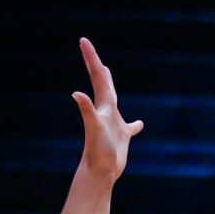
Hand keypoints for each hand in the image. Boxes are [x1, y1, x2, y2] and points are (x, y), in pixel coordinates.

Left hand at [71, 37, 142, 185]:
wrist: (99, 173)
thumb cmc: (97, 151)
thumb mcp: (94, 128)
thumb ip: (86, 110)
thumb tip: (76, 94)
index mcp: (102, 105)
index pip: (97, 76)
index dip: (91, 58)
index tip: (83, 40)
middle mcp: (106, 111)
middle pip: (102, 83)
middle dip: (96, 66)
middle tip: (89, 50)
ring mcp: (113, 123)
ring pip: (113, 100)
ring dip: (111, 86)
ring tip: (108, 75)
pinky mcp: (121, 137)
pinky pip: (130, 127)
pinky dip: (135, 125)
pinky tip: (139, 125)